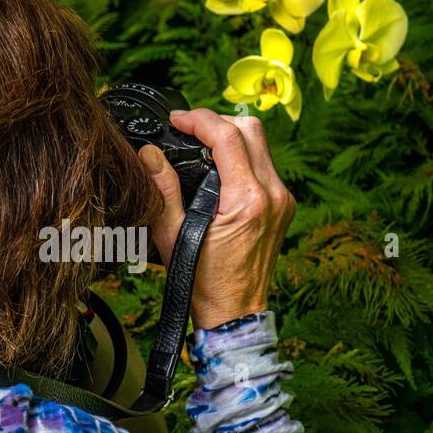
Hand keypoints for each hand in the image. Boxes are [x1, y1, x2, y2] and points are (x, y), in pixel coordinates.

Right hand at [138, 110, 295, 330]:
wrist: (234, 313)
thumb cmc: (203, 281)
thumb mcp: (172, 235)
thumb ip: (162, 189)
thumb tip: (148, 153)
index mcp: (248, 200)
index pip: (228, 136)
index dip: (198, 120)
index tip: (176, 119)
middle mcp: (274, 195)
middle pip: (251, 129)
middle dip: (217, 121)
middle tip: (188, 130)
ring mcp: (283, 200)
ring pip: (261, 143)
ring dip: (231, 136)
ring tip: (200, 145)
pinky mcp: (284, 206)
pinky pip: (264, 164)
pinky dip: (242, 156)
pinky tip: (219, 168)